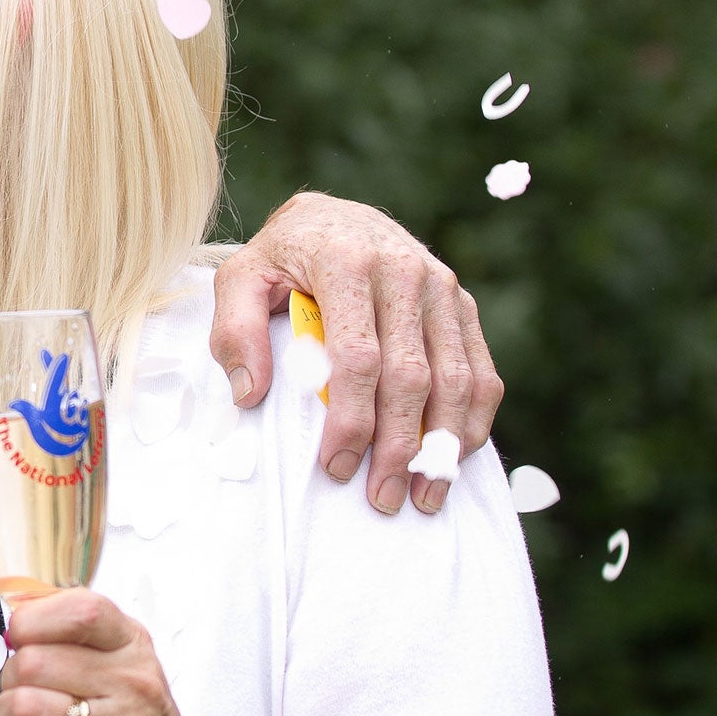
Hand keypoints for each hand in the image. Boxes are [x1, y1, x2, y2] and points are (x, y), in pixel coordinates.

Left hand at [0, 589, 225, 715]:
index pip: (82, 611)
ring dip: (5, 712)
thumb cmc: (134, 711)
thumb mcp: (120, 655)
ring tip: (19, 715)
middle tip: (22, 684)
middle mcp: (129, 682)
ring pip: (24, 706)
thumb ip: (71, 626)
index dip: (35, 618)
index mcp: (131, 643)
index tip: (21, 633)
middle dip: (11, 673)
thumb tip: (17, 606)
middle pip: (35, 662)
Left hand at [210, 191, 502, 513]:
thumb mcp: (240, 278)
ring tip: (424, 495)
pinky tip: (453, 459)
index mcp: (346, 262)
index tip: (336, 467)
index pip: (357, 357)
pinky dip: (471, 419)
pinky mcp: (462, 303)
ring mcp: (440, 287)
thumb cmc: (281, 258)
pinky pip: (481, 370)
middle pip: (411, 376)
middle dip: (400, 447)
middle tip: (383, 499)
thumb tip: (250, 395)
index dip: (350, 419)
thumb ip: (235, 330)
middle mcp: (403, 270)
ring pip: (456, 378)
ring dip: (444, 445)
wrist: (334, 216)